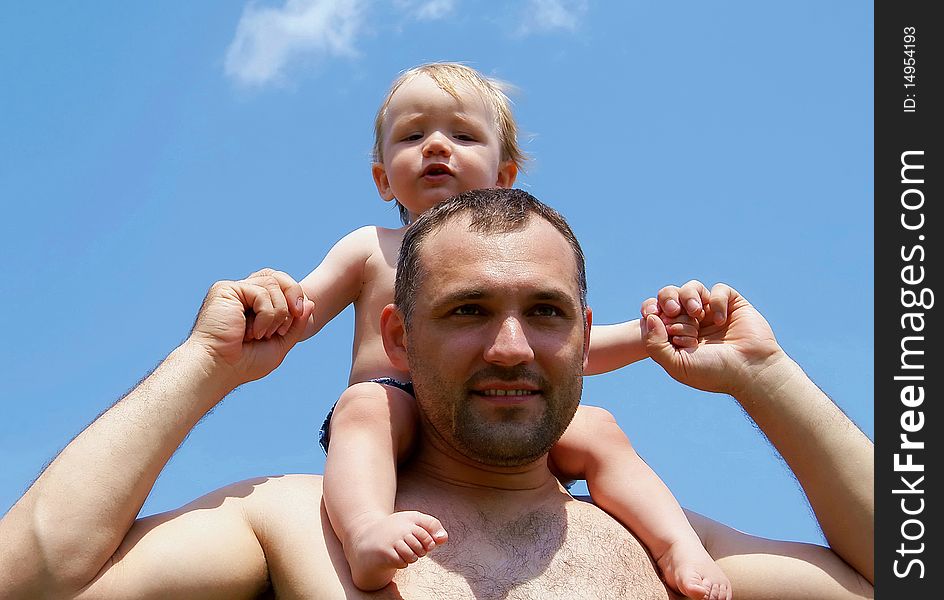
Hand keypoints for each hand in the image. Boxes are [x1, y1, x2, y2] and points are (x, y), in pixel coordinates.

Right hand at [188, 268, 314, 385]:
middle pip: (278, 277)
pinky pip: (261, 292)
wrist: (218, 369)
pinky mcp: (227, 289)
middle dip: (292, 296)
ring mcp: (234, 290)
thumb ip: (295, 325)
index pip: (280, 285)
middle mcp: (243, 294)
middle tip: (289, 320)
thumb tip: (311, 303)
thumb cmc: (244, 363)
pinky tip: (253, 332)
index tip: (298, 316)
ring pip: (273, 284)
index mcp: (253, 305)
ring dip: (277, 313)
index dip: (295, 297)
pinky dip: (266, 314)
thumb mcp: (279, 344)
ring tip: (263, 334)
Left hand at [641, 281, 783, 395]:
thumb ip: (655, 344)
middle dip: (667, 301)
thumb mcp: (676, 365)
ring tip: (695, 314)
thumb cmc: (713, 372)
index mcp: (675, 335)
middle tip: (673, 312)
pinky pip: (718, 289)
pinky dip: (716, 301)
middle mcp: (691, 321)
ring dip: (688, 296)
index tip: (652, 315)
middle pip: (669, 296)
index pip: (655, 312)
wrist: (749, 372)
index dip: (651, 309)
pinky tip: (720, 321)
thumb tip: (650, 317)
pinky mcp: (732, 304)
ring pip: (691, 288)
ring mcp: (711, 312)